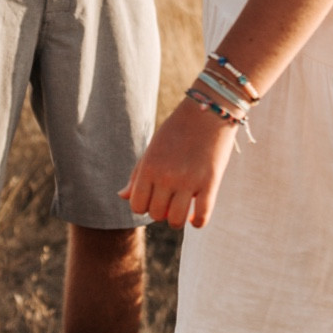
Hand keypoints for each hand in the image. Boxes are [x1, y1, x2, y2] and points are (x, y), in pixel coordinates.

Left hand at [120, 97, 237, 228]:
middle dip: (162, 212)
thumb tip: (121, 197)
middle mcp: (166, 176)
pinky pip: (202, 217)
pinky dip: (197, 222)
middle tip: (171, 200)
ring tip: (184, 209)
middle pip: (157, 215)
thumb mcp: (153, 148)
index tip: (154, 198)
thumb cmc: (178, 129)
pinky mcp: (210, 182)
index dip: (144, 206)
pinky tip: (196, 216)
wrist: (209, 110)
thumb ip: (137, 174)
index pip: (137, 206)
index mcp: (149, 167)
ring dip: (178, 220)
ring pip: (176, 221)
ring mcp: (189, 181)